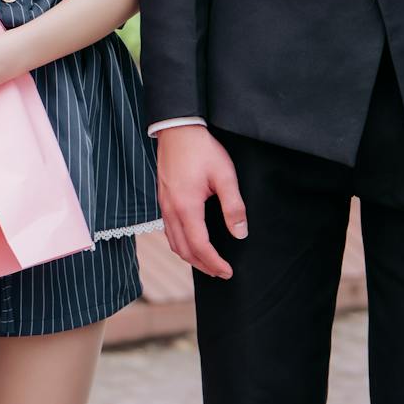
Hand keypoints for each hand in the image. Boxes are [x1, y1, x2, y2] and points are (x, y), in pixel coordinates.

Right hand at [157, 125, 247, 279]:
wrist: (177, 130)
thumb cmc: (202, 149)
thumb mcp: (225, 175)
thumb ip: (233, 205)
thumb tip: (240, 233)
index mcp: (186, 207)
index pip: (200, 246)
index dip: (214, 263)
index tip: (228, 272)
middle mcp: (170, 211)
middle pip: (184, 250)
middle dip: (203, 265)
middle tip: (221, 273)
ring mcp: (164, 206)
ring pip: (174, 243)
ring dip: (190, 257)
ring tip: (208, 263)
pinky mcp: (163, 200)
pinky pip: (168, 232)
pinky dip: (181, 244)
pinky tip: (192, 243)